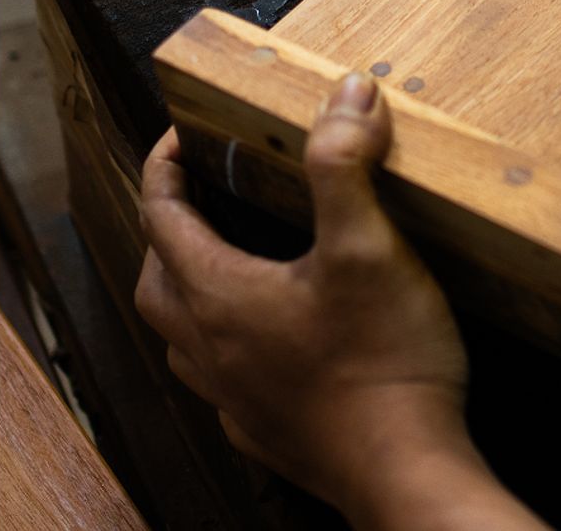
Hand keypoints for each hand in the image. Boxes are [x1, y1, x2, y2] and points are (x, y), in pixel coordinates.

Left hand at [135, 75, 488, 524]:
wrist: (402, 465)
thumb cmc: (382, 359)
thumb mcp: (368, 245)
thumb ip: (346, 166)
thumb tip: (345, 96)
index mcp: (220, 294)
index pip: (164, 216)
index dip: (166, 168)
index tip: (179, 136)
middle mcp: (211, 346)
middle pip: (158, 277)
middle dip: (168, 228)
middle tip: (197, 195)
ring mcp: (233, 394)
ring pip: (180, 335)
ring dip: (187, 290)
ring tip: (223, 264)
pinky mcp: (264, 428)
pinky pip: (219, 381)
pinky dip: (224, 348)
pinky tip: (264, 344)